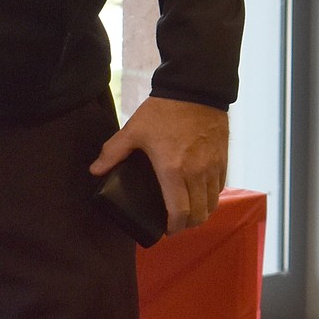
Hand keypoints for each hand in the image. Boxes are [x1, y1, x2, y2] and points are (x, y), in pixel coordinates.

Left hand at [90, 96, 227, 234]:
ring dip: (202, 212)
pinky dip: (211, 195)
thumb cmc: (164, 110)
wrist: (195, 88)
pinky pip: (220, 186)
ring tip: (189, 211)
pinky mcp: (223, 158)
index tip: (166, 230)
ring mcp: (213, 166)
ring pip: (212, 203)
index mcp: (173, 170)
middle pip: (199, 214)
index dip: (174, 227)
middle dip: (188, 224)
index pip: (179, 212)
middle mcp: (197, 173)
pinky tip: (200, 192)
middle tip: (176, 223)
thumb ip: (113, 152)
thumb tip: (94, 171)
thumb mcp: (134, 130)